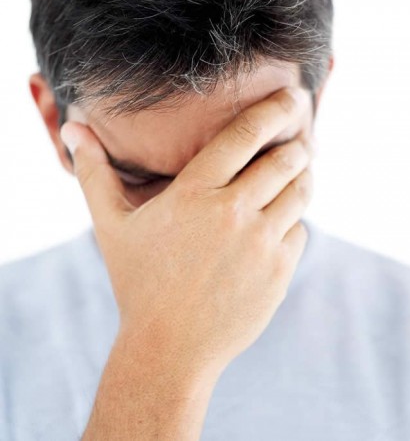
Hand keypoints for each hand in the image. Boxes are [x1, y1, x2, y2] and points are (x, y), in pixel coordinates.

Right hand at [60, 86, 313, 373]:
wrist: (170, 348)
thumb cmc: (138, 283)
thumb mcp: (111, 226)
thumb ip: (93, 174)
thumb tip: (73, 132)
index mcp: (195, 194)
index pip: (246, 134)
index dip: (274, 109)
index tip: (291, 96)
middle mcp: (234, 213)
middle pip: (286, 160)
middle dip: (298, 145)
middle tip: (299, 141)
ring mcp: (261, 244)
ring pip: (300, 194)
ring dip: (302, 178)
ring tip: (297, 174)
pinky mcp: (279, 273)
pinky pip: (299, 233)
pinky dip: (291, 224)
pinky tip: (275, 228)